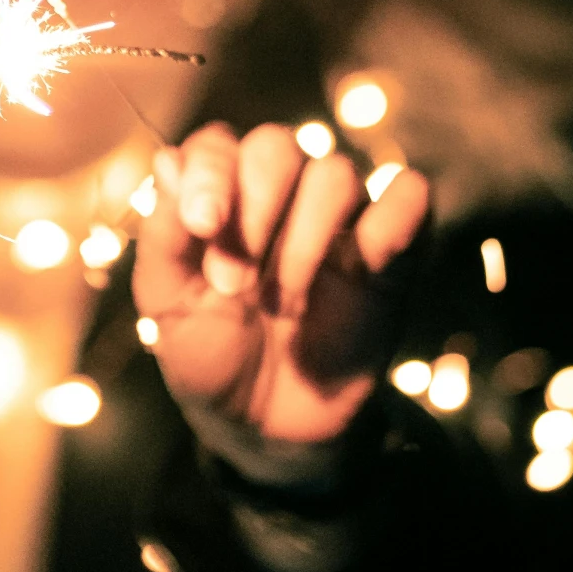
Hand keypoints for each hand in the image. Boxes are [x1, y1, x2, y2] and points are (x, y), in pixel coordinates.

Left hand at [132, 122, 429, 445]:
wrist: (264, 426)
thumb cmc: (208, 353)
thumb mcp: (166, 304)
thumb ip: (163, 234)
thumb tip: (168, 161)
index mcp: (220, 195)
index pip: (217, 145)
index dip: (210, 174)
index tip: (204, 225)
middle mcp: (280, 195)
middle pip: (277, 146)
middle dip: (254, 208)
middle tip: (235, 282)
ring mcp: (338, 220)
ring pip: (336, 174)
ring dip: (305, 237)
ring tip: (284, 301)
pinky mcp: (391, 253)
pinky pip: (409, 198)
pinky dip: (393, 216)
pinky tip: (365, 265)